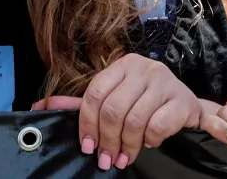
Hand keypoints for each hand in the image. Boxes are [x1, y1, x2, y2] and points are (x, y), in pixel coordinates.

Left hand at [35, 54, 226, 171]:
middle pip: (113, 109)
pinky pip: (157, 125)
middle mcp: (145, 68)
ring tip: (125, 157)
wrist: (185, 106)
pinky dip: (150, 140)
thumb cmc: (144, 103)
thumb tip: (41, 105)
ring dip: (127, 145)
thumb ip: (81, 104)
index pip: (95, 93)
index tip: (87, 147)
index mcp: (123, 65)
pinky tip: (149, 142)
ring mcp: (165, 81)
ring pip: (134, 119)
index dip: (86, 124)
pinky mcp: (182, 99)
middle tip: (107, 159)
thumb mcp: (113, 99)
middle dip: (107, 140)